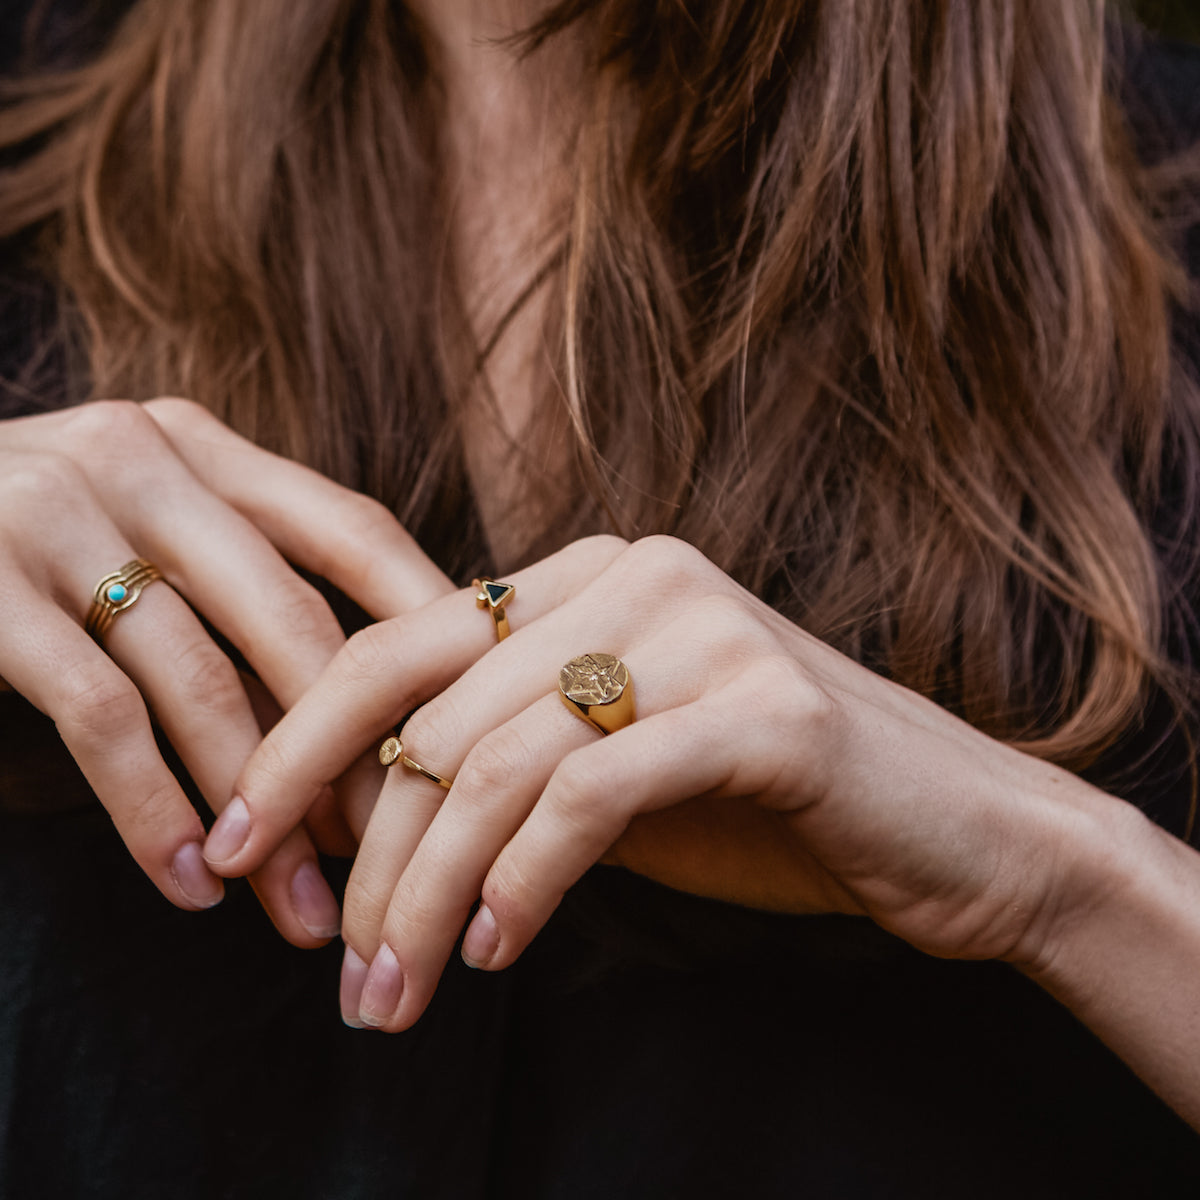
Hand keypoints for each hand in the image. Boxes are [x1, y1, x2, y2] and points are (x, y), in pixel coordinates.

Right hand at [0, 398, 451, 943]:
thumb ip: (233, 579)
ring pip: (199, 680)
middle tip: (397, 850)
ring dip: (260, 808)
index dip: (426, 619)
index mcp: (198, 447)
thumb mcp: (140, 528)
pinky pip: (99, 715)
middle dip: (353, 750)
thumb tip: (366, 705)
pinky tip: (188, 880)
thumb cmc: (23, 546)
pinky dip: (150, 808)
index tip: (476, 712)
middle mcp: (138, 458)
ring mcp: (54, 511)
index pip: (347, 528)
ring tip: (296, 906)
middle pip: (292, 619)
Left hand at [212, 535, 1104, 1028]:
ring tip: (396, 991)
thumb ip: (504, 760)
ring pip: (501, 759)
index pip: (397, 643)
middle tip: (341, 972)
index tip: (238, 843)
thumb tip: (357, 811)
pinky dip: (526, 880)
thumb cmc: (767, 807)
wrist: (958, 830)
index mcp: (585, 574)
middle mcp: (636, 573)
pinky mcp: (767, 706)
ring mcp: (705, 627)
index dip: (301, 744)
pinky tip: (498, 950)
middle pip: (437, 711)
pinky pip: (595, 792)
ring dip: (430, 893)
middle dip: (366, 855)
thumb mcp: (607, 770)